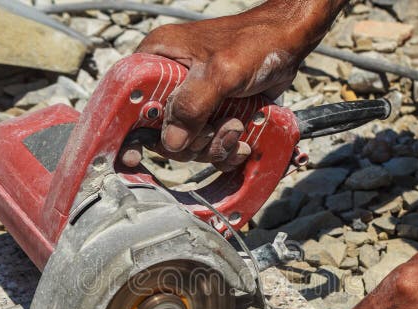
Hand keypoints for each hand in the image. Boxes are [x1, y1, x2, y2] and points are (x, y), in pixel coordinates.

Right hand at [123, 0, 346, 170]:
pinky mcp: (212, 115)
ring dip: (215, 146)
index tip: (134, 157)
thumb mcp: (220, 70)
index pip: (128, 102)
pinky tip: (243, 140)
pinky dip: (226, 150)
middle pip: (162, 134)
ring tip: (238, 127)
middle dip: (192, 142)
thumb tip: (172, 141)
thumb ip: (193, 104)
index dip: (128, 132)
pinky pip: (209, 146)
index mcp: (156, 61)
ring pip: (188, 145)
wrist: (289, 43)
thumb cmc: (254, 42)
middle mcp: (169, 83)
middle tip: (217, 128)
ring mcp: (192, 102)